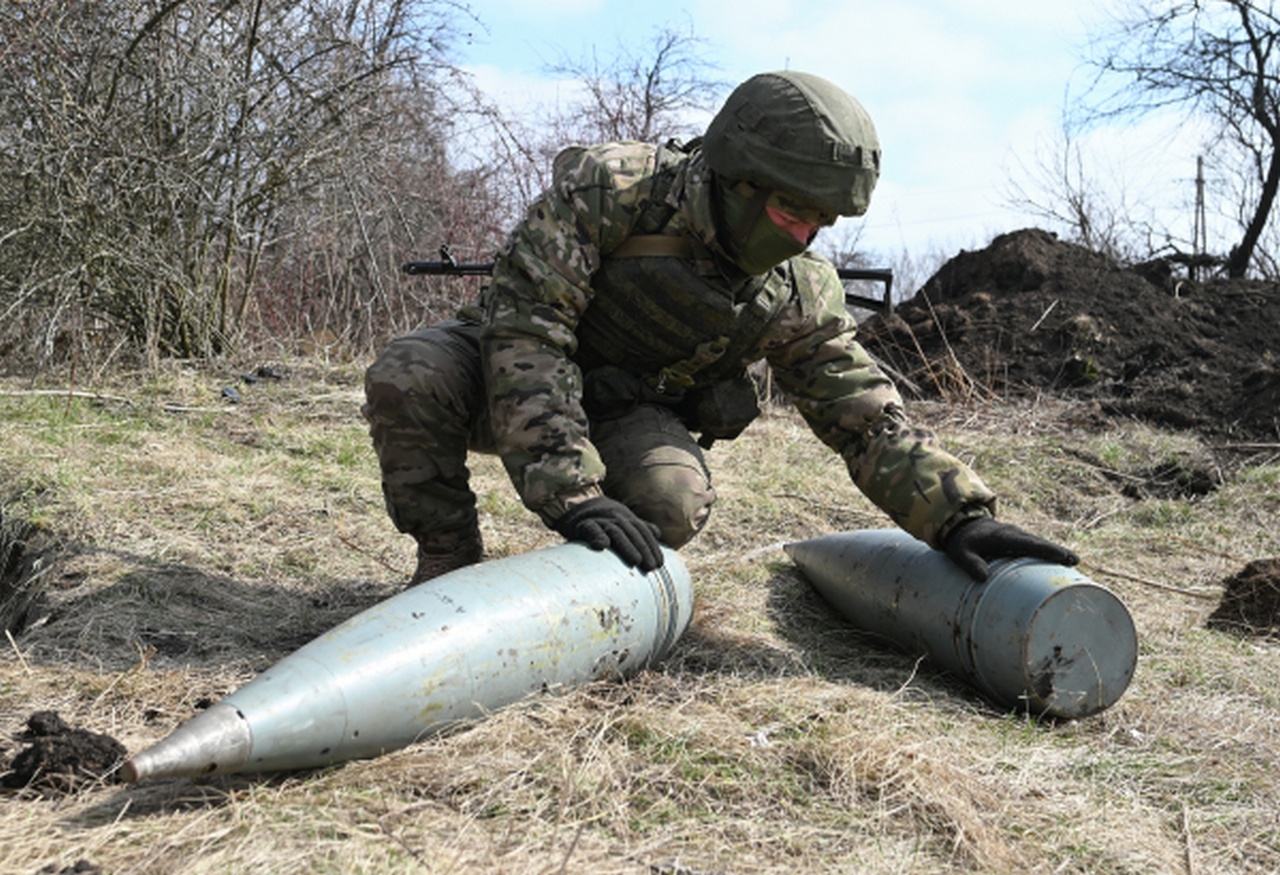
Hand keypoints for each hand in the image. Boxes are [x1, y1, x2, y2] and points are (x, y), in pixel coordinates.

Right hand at [552, 497, 664, 571]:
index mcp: (628, 519)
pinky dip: (597, 536)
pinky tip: (602, 545)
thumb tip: (658, 534)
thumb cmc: (605, 519)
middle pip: (633, 533)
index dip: (653, 547)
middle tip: (651, 567)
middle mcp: (617, 518)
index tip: (660, 564)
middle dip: (644, 550)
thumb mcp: (623, 521)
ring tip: (636, 561)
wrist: (578, 505)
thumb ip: (640, 528)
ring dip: (627, 546)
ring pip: (616, 532)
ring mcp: (601, 520)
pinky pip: (591, 529)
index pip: (643, 532)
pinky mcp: (584, 524)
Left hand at [943, 517, 1078, 581]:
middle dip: (1057, 551)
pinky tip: (1061, 563)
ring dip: (1056, 552)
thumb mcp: (961, 553)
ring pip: (1039, 544)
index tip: (1061, 555)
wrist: (961, 525)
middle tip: (1075, 560)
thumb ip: (971, 564)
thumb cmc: (962, 541)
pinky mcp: (1018, 541)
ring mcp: (1017, 537)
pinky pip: (1035, 547)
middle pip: (1038, 543)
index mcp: (1002, 536)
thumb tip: (983, 578)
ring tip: (1073, 562)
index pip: (1026, 543)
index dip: (1044, 549)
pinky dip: (1048, 553)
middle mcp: (1013, 534)